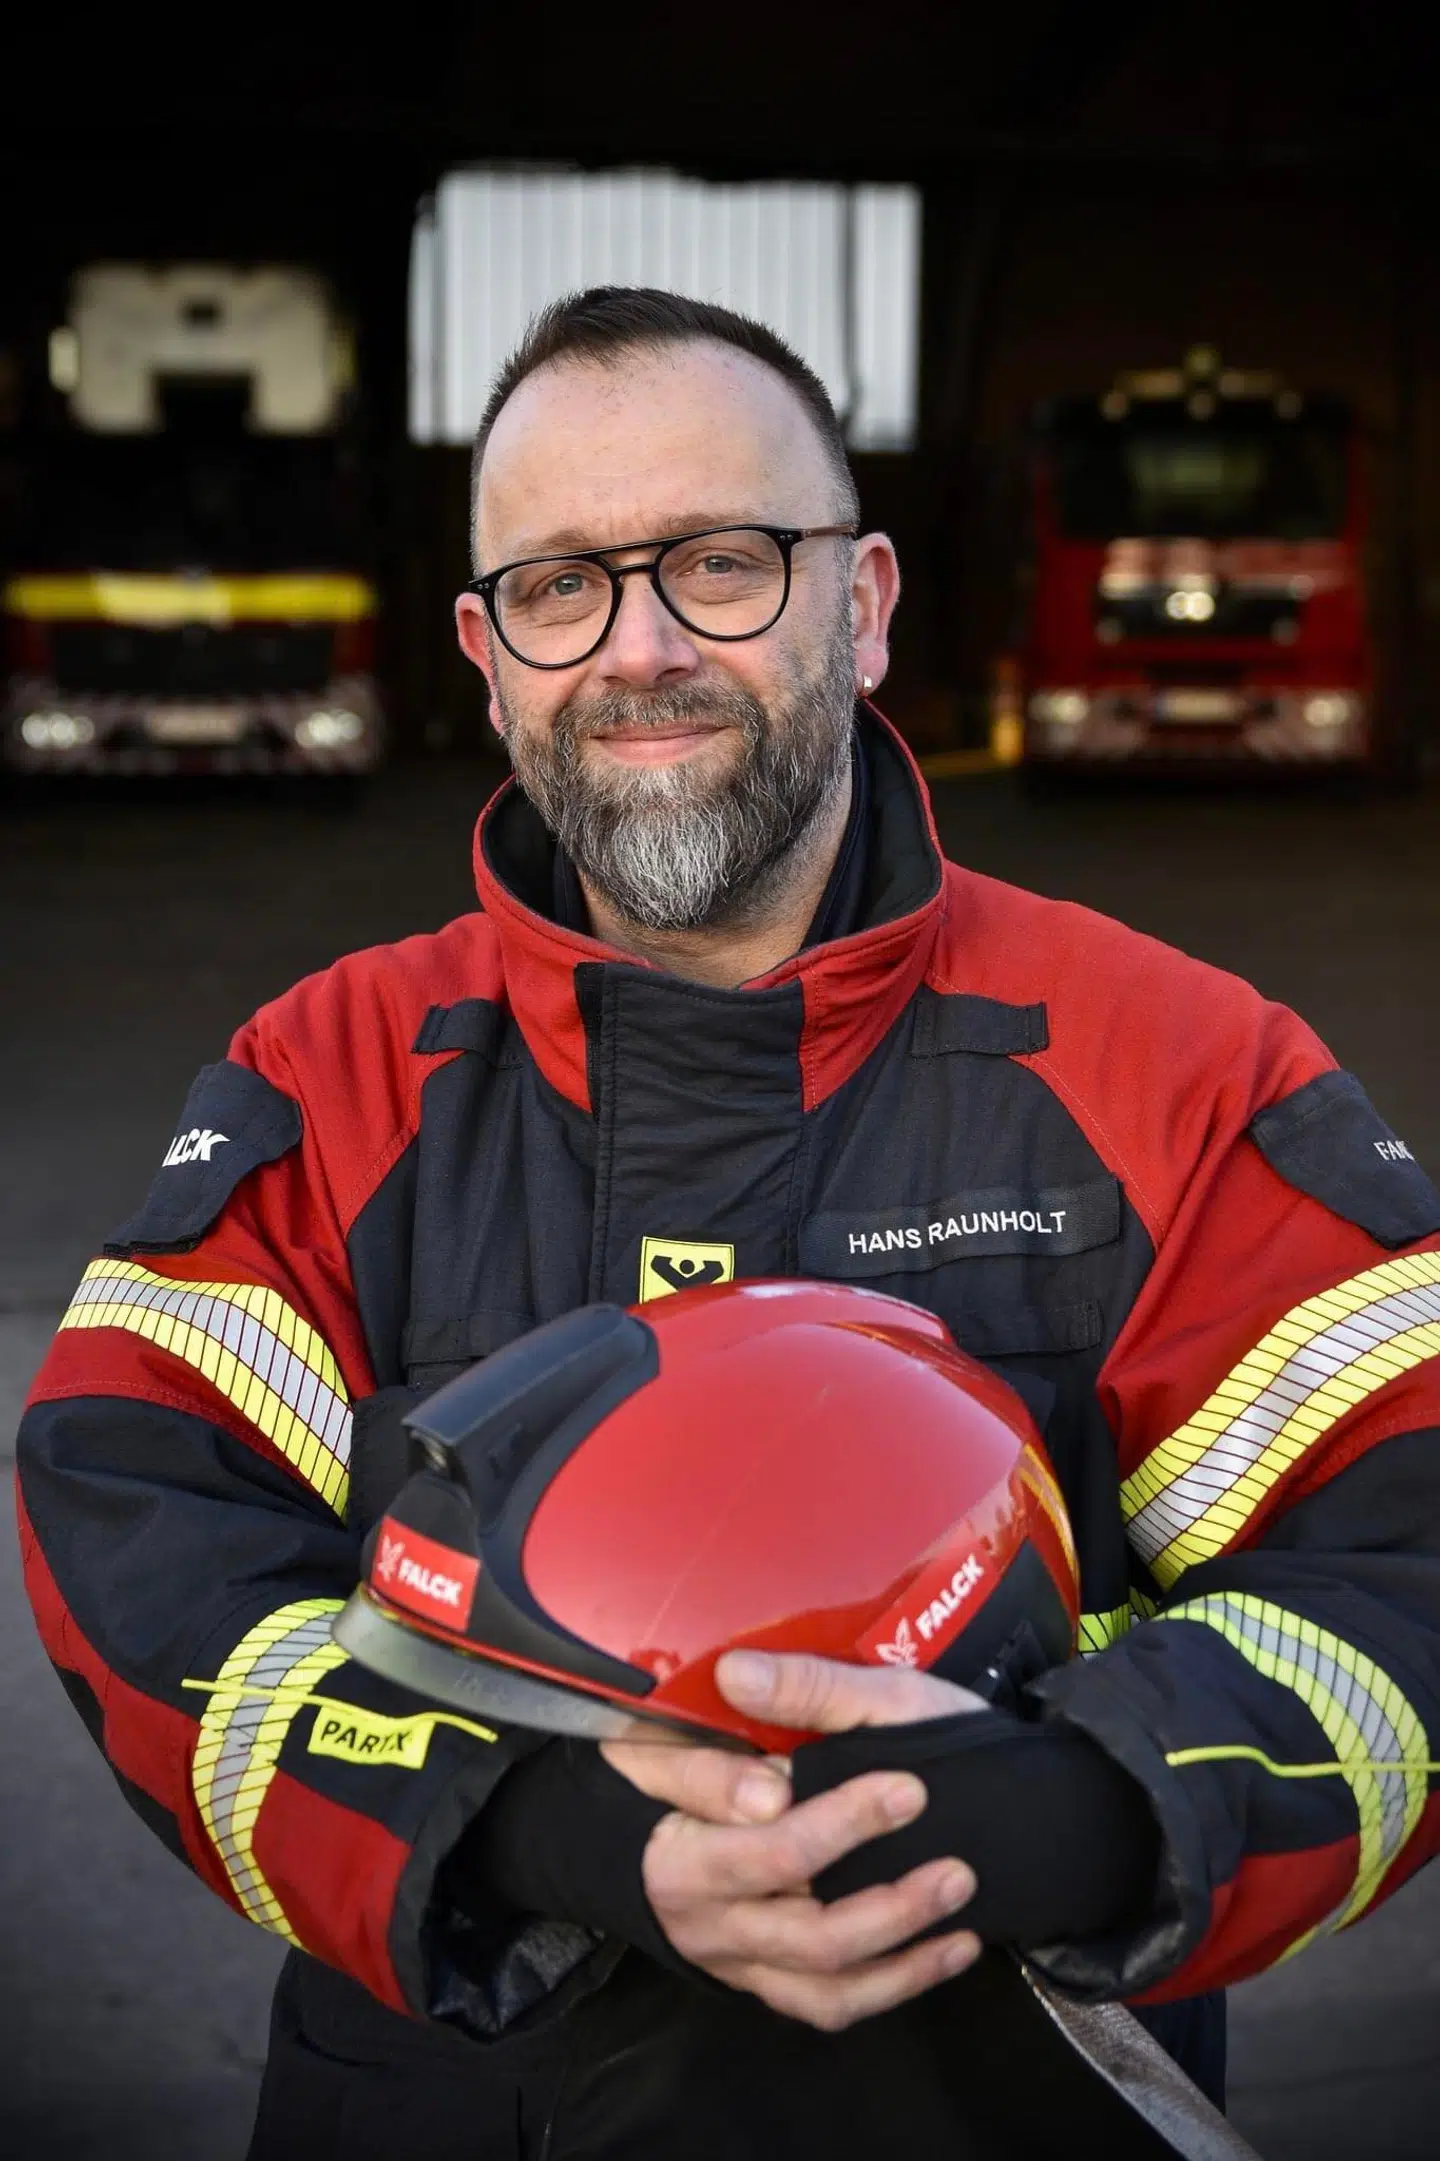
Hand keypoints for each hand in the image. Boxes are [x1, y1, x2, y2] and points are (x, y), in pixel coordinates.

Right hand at [599, 1652, 985, 2029]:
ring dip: (903, 1948)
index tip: (908, 1789)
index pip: (766, 1851)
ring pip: (826, 1981)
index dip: (839, 1823)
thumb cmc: (682, 1743)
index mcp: (679, 1855)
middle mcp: (705, 1919)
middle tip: (954, 1864)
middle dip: (890, 1903)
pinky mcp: (765, 1975)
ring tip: (958, 1900)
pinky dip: (896, 1982)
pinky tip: (949, 1948)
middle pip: (806, 1932)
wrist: (626, 1809)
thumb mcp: (699, 1715)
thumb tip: (742, 1681)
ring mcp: (737, 1954)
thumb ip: (734, 1714)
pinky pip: (830, 2003)